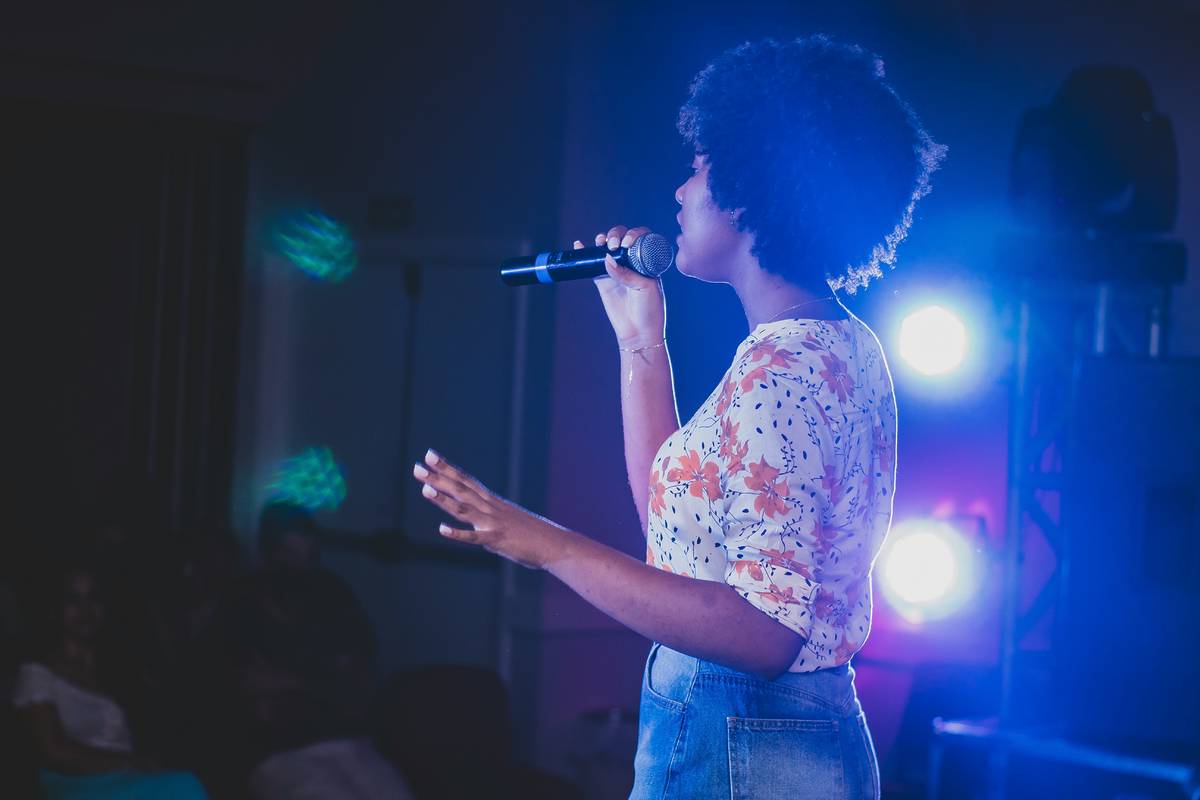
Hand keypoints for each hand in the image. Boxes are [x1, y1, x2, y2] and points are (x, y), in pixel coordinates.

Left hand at [412, 450, 575, 569]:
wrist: (557, 545)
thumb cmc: (535, 535)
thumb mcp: (510, 521)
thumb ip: (492, 520)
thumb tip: (479, 524)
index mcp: (494, 502)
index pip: (466, 480)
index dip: (447, 467)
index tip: (430, 455)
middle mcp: (491, 508)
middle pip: (461, 489)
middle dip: (438, 477)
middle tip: (418, 466)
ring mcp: (493, 523)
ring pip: (464, 508)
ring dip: (443, 499)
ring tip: (424, 488)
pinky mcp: (497, 540)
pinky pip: (474, 537)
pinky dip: (458, 534)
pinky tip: (441, 529)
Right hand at [578, 225, 664, 346]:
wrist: (638, 333)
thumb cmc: (649, 310)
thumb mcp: (644, 288)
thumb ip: (626, 273)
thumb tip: (606, 258)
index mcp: (647, 261)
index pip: (640, 238)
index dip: (632, 234)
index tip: (627, 243)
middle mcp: (632, 263)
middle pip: (622, 239)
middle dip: (616, 235)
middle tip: (613, 245)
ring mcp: (616, 271)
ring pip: (606, 248)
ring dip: (602, 240)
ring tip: (600, 243)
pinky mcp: (603, 281)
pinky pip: (592, 265)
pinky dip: (585, 253)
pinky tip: (579, 245)